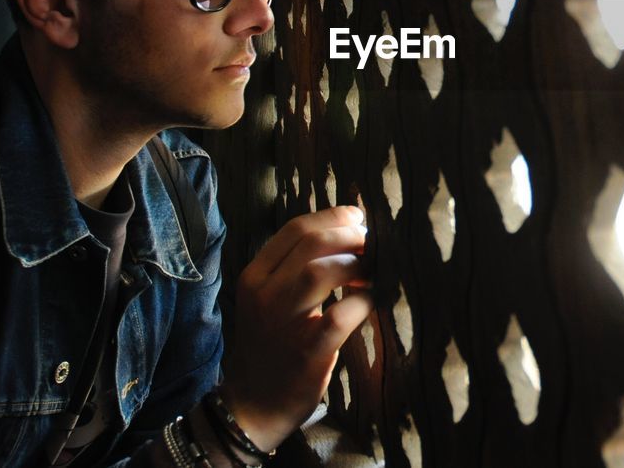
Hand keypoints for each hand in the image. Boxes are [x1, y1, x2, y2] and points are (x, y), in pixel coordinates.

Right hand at [219, 205, 371, 449]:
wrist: (252, 405)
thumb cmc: (270, 345)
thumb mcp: (268, 298)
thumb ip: (293, 267)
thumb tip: (346, 233)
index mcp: (254, 276)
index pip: (295, 229)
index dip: (332, 218)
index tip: (357, 219)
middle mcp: (264, 294)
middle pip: (311, 243)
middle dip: (349, 236)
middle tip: (371, 243)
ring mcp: (283, 322)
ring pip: (320, 271)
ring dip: (354, 264)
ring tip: (370, 273)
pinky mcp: (306, 351)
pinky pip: (340, 316)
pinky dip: (361, 303)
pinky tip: (370, 301)